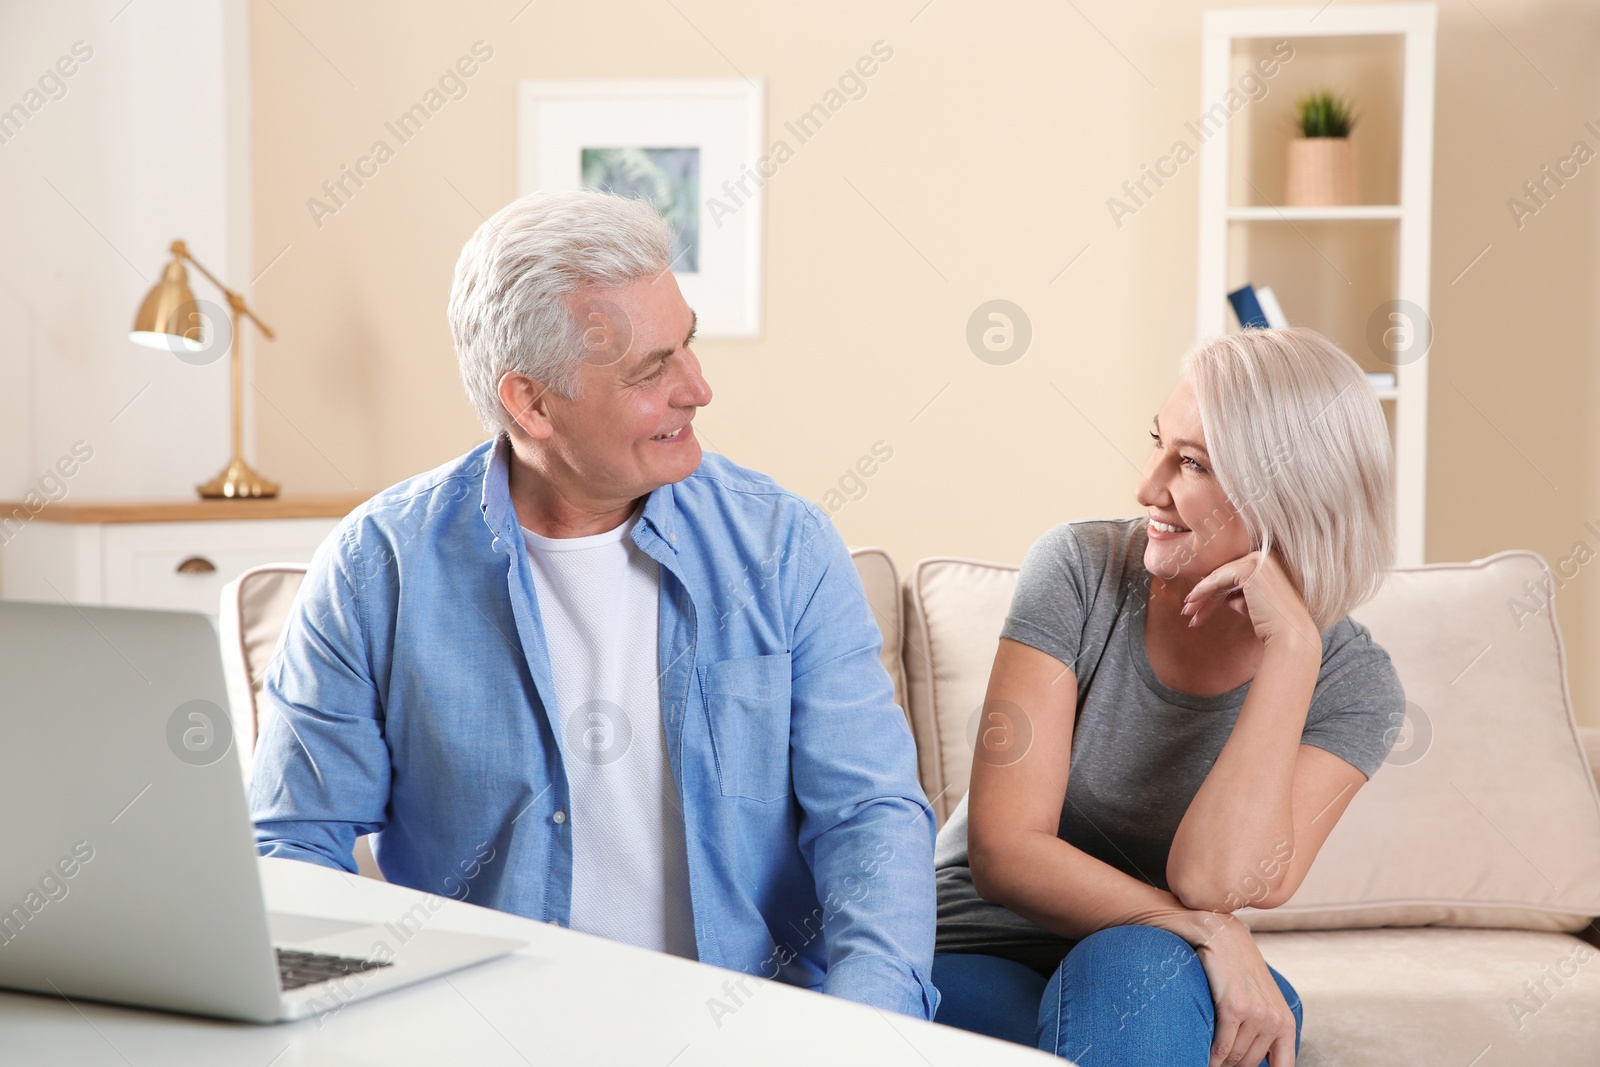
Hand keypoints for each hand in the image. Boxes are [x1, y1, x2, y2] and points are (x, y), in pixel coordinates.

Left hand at [1180, 550, 1316, 649]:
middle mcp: (1265, 555)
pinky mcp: (1250, 569)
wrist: (1289, 634)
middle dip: (1204, 594)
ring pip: (1219, 576)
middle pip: (1225, 574)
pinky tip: (1191, 602)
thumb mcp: (1250, 603)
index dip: (1214, 589)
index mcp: (1268, 560)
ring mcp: (1259, 560)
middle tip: (1187, 610)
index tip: (1197, 603)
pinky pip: (1219, 579)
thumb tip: (1216, 594)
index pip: (1233, 573)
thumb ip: (1235, 594)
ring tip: (1187, 612)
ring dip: (1200, 595)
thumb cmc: (1272, 622)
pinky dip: (1202, 591)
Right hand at [1191, 914, 1296, 1066]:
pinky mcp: (1235, 1007)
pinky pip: (1222, 1046)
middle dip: (1230, 1065)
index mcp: (1285, 1021)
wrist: (1216, 930)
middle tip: (1215, 1060)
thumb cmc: (1232, 965)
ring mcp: (1257, 1014)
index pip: (1283, 1066)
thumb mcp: (1257, 996)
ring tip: (1204, 1055)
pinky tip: (1203, 1055)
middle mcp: (1275, 1019)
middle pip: (1248, 1063)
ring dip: (1217, 1061)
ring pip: (1234, 1057)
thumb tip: (1249, 1060)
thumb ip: (1261, 1027)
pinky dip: (1211, 1056)